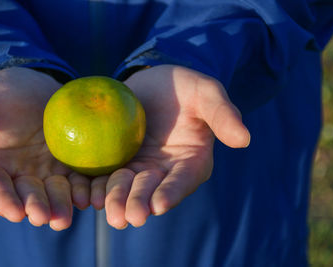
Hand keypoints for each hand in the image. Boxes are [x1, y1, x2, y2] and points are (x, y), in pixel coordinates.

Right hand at [0, 67, 85, 230]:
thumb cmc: (5, 91)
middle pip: (28, 196)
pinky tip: (91, 197)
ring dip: (61, 206)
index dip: (3, 200)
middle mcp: (21, 174)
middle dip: (36, 207)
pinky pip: (78, 181)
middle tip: (45, 217)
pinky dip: (84, 191)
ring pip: (55, 194)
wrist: (38, 87)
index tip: (13, 212)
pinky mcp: (70, 166)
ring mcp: (47, 172)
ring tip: (67, 215)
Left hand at [89, 65, 250, 228]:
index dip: (172, 192)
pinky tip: (88, 194)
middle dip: (140, 204)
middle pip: (151, 191)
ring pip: (126, 189)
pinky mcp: (116, 161)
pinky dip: (97, 186)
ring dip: (116, 201)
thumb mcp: (205, 92)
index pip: (182, 181)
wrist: (153, 81)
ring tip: (107, 210)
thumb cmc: (184, 87)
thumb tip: (245, 140)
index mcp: (190, 162)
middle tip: (128, 216)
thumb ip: (223, 114)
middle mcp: (164, 172)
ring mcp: (138, 168)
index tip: (159, 203)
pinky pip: (105, 176)